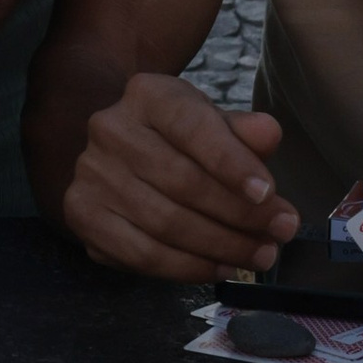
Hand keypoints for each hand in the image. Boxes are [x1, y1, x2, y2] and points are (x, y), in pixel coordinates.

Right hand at [60, 74, 300, 280]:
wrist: (121, 153)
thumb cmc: (180, 139)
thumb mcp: (213, 124)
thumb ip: (242, 131)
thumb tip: (269, 134)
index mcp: (147, 95)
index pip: (192, 127)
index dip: (232, 162)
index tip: (268, 194)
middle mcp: (110, 129)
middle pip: (182, 181)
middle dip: (240, 215)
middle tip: (279, 234)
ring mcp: (90, 175)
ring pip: (165, 223)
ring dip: (221, 246)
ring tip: (260, 255)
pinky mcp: (83, 216)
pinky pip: (142, 254)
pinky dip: (187, 268)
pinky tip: (220, 268)